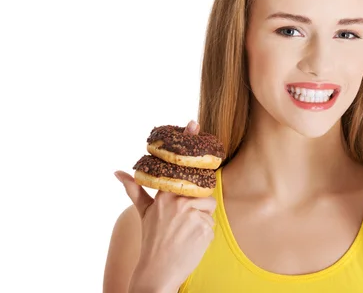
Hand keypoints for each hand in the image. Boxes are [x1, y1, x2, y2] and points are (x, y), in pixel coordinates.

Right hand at [115, 120, 215, 292]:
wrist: (157, 272)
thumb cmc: (152, 240)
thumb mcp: (143, 213)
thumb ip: (135, 190)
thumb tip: (117, 172)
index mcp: (164, 194)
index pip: (182, 167)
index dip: (189, 143)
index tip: (193, 122)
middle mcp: (177, 201)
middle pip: (202, 190)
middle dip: (197, 204)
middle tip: (183, 221)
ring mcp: (191, 214)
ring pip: (208, 206)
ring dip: (201, 219)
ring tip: (184, 233)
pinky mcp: (204, 228)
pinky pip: (211, 223)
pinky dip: (204, 233)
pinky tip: (190, 242)